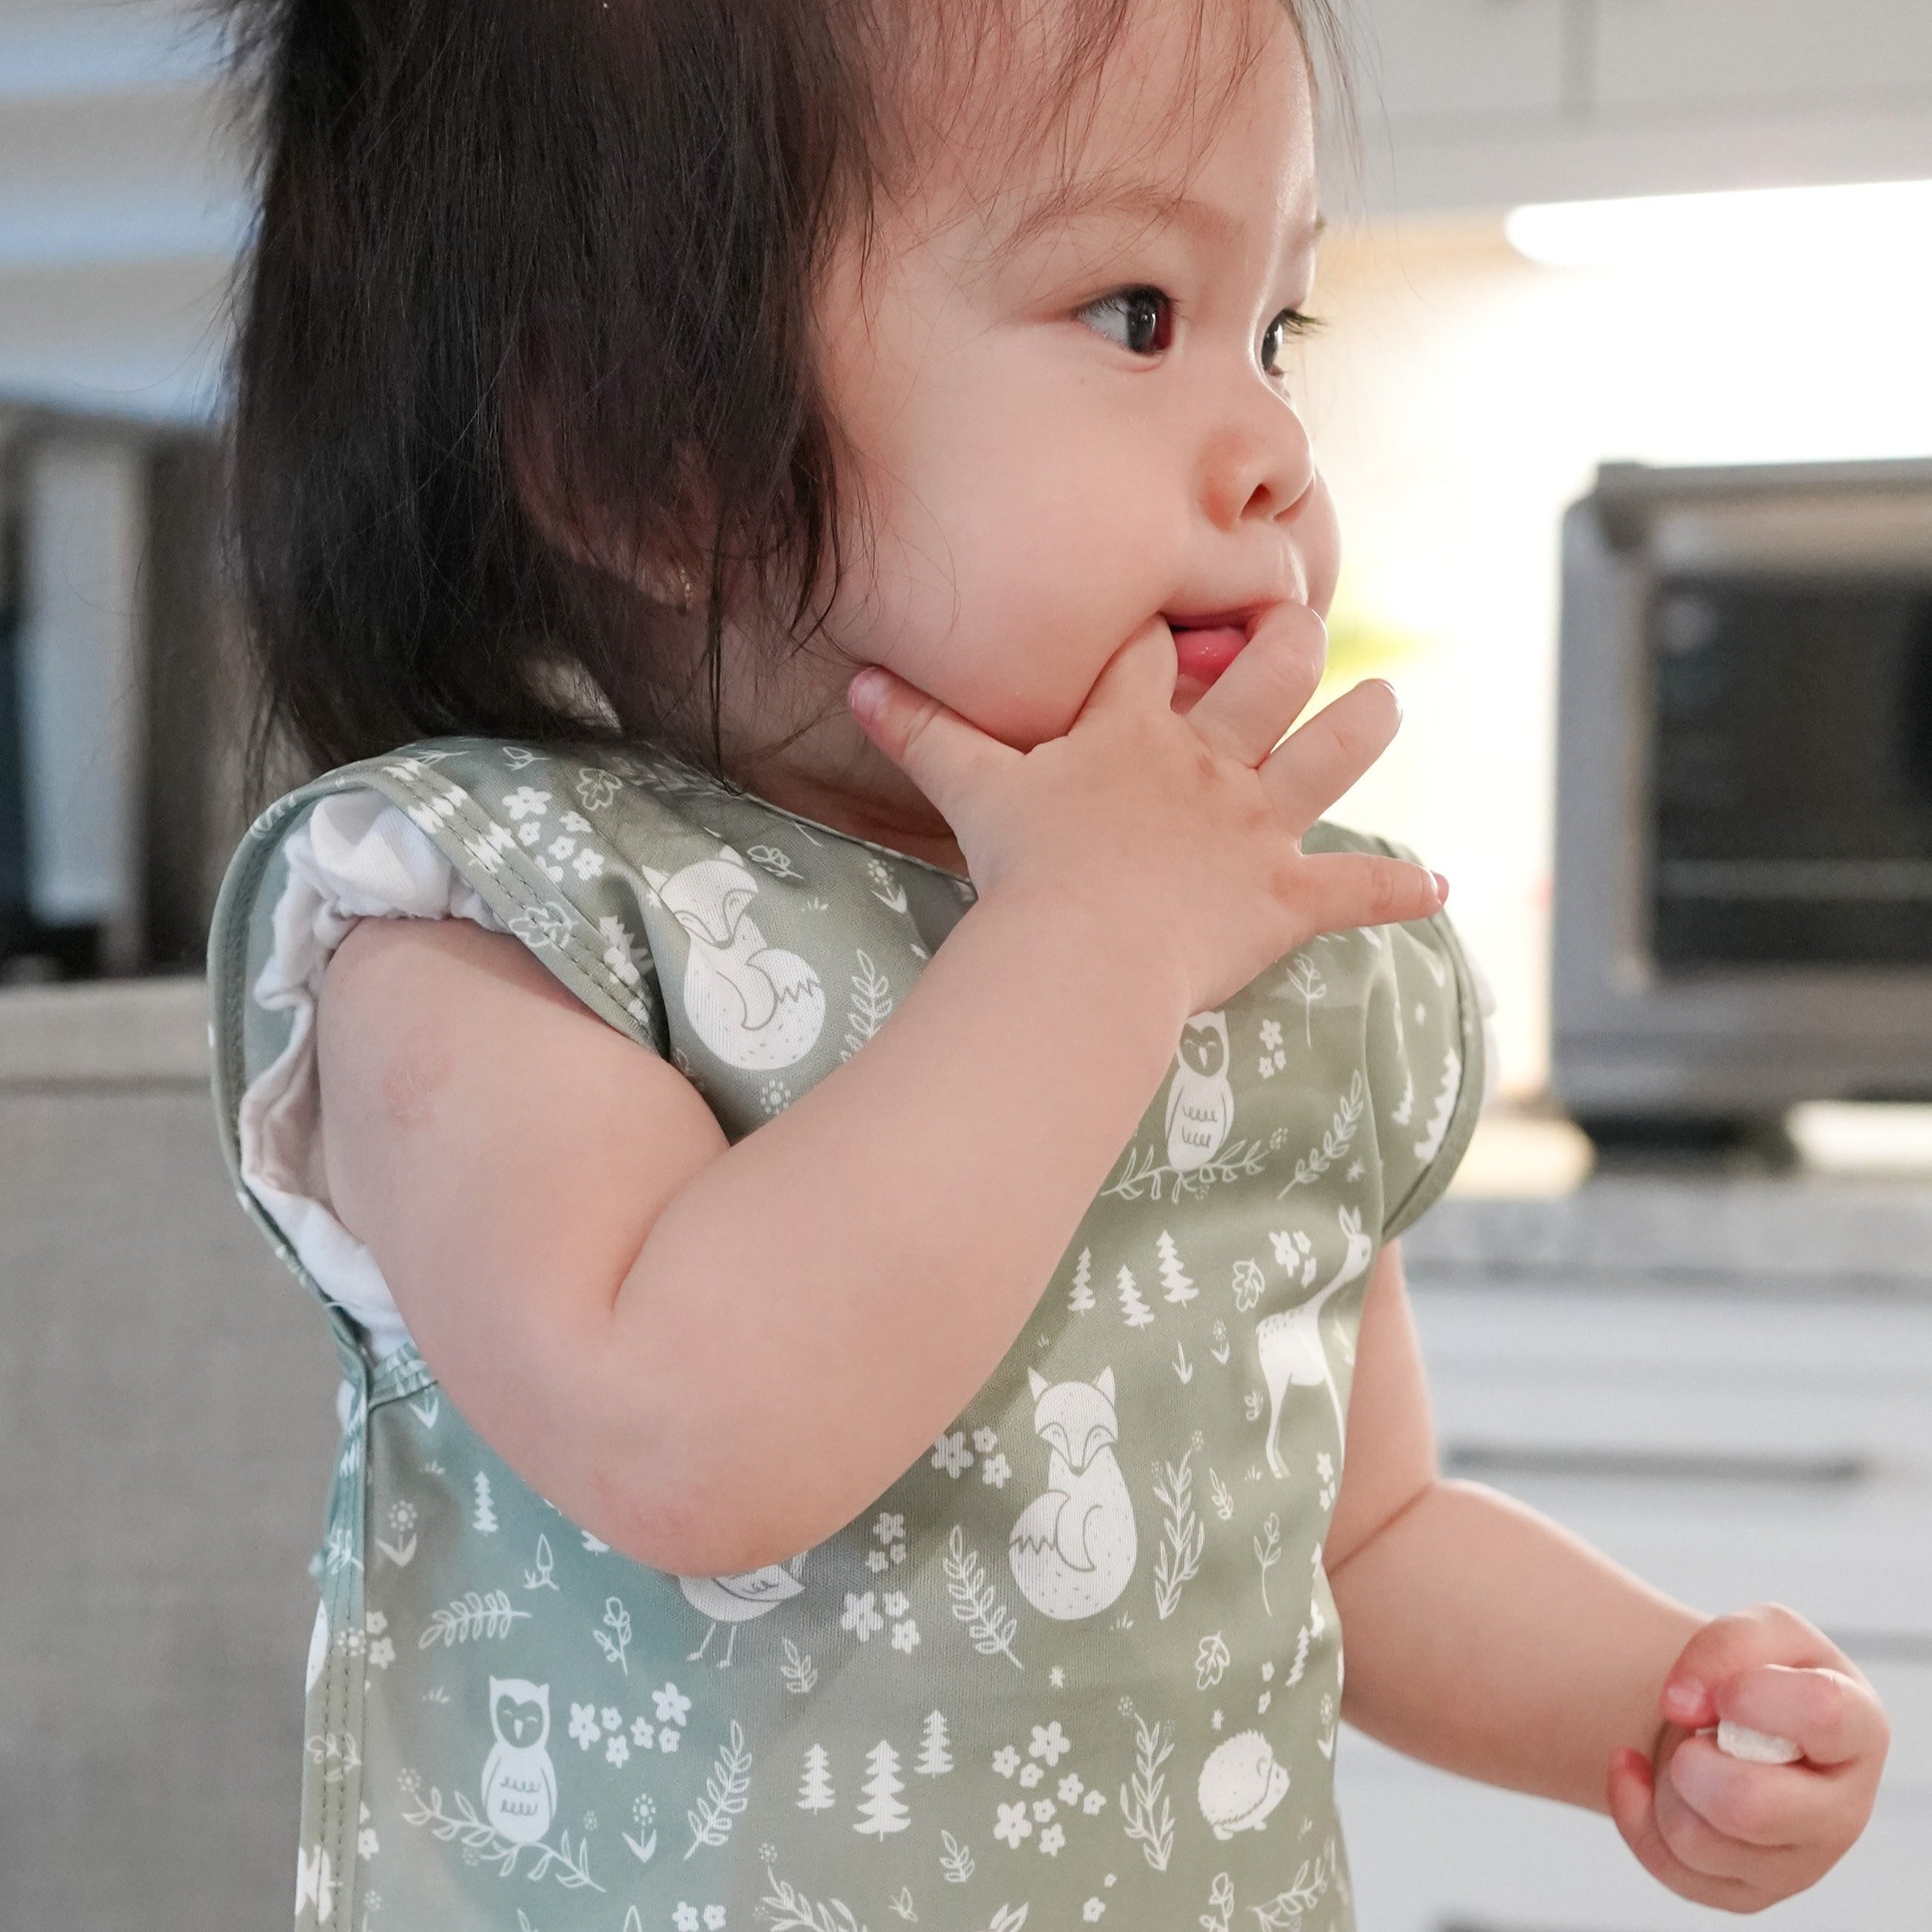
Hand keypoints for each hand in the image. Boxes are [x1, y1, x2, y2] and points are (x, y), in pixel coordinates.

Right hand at [847, 606, 1445, 1017]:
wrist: (1082, 952)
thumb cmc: (1026, 870)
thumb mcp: (970, 791)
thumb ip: (920, 732)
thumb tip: (855, 682)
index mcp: (1132, 731)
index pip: (1150, 651)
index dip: (1162, 626)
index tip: (1174, 609)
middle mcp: (1208, 763)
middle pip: (1271, 673)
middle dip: (1290, 641)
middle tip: (1299, 628)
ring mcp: (1255, 826)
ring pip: (1334, 752)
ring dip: (1367, 724)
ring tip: (1387, 702)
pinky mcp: (1285, 897)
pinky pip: (1357, 891)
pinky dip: (1399, 892)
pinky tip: (1439, 886)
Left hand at [1608, 1604, 1888, 1910]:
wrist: (1728, 1721)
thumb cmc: (1754, 1674)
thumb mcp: (1755, 1631)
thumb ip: (1727, 1646)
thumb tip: (1682, 1704)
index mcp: (1859, 1730)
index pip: (1820, 1713)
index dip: (1753, 1695)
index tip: (1723, 1691)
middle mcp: (1841, 1811)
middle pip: (1749, 1806)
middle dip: (1693, 1759)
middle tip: (1695, 1735)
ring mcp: (1798, 1864)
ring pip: (1695, 1839)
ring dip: (1666, 1781)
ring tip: (1688, 1754)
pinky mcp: (1749, 1892)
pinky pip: (1667, 1863)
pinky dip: (1634, 1808)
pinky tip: (1645, 1773)